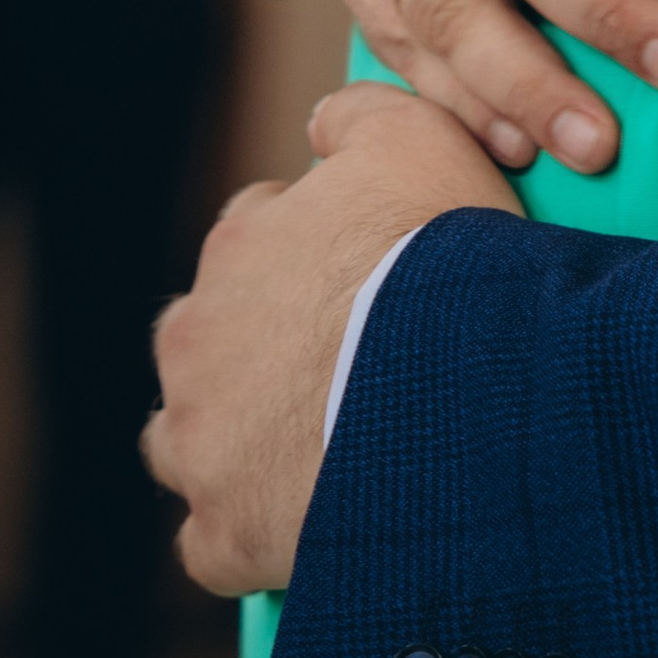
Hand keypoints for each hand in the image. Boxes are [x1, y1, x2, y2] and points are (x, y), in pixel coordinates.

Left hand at [144, 80, 517, 594]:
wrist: (468, 383)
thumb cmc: (448, 259)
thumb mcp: (420, 137)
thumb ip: (362, 114)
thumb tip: (327, 119)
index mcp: (240, 246)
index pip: (254, 236)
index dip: (313, 254)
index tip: (362, 277)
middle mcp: (198, 338)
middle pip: (209, 339)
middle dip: (258, 348)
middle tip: (341, 366)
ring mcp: (204, 440)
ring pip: (189, 439)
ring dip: (234, 440)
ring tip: (312, 450)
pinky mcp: (226, 531)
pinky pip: (213, 543)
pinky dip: (247, 536)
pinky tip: (299, 526)